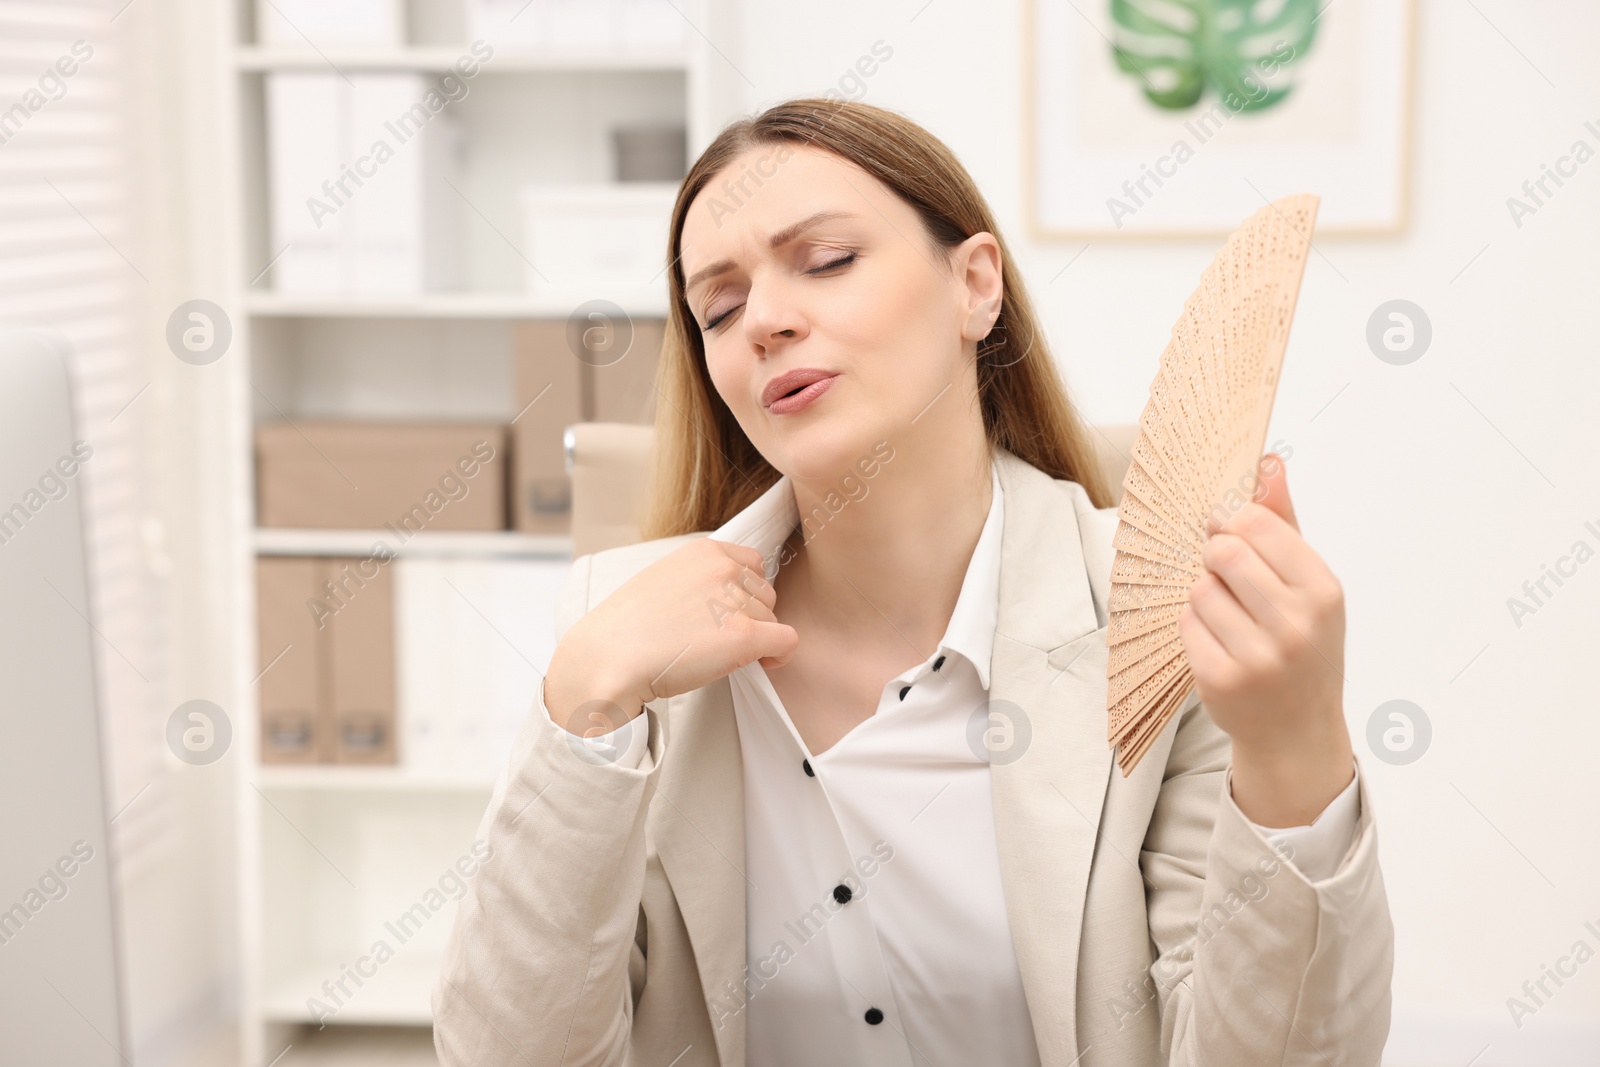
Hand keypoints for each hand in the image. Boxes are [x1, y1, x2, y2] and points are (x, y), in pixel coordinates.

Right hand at [543, 538, 799, 736]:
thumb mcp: (662, 580)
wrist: (608, 659)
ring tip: (718, 653)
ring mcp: (734, 602)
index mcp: (704, 551)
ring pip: (773, 620)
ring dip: (757, 639)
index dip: (744, 593)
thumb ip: (698, 580)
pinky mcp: (744, 636)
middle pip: (765, 594)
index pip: (752, 565)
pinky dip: (779, 655)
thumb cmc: (626, 629)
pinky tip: (759, 664)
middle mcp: (723, 569)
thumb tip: (724, 599)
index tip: (728, 613)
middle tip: (718, 639)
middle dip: (750, 617)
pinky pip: (786, 641)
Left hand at [1176, 454, 1354, 826]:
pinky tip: (1219, 643)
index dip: (1230, 522)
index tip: (1229, 532)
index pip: (1256, 523)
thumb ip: (1284, 522)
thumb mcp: (1307, 584)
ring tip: (1229, 618)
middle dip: (1215, 556)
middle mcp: (1296, 624)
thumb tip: (1268, 461)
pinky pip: (1185, 624)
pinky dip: (1194, 628)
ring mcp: (1259, 656)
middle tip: (1226, 575)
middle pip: (1223, 551)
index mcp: (1322, 590)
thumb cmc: (1302, 646)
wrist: (1297, 732)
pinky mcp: (1220, 680)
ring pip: (1199, 589)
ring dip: (1204, 596)